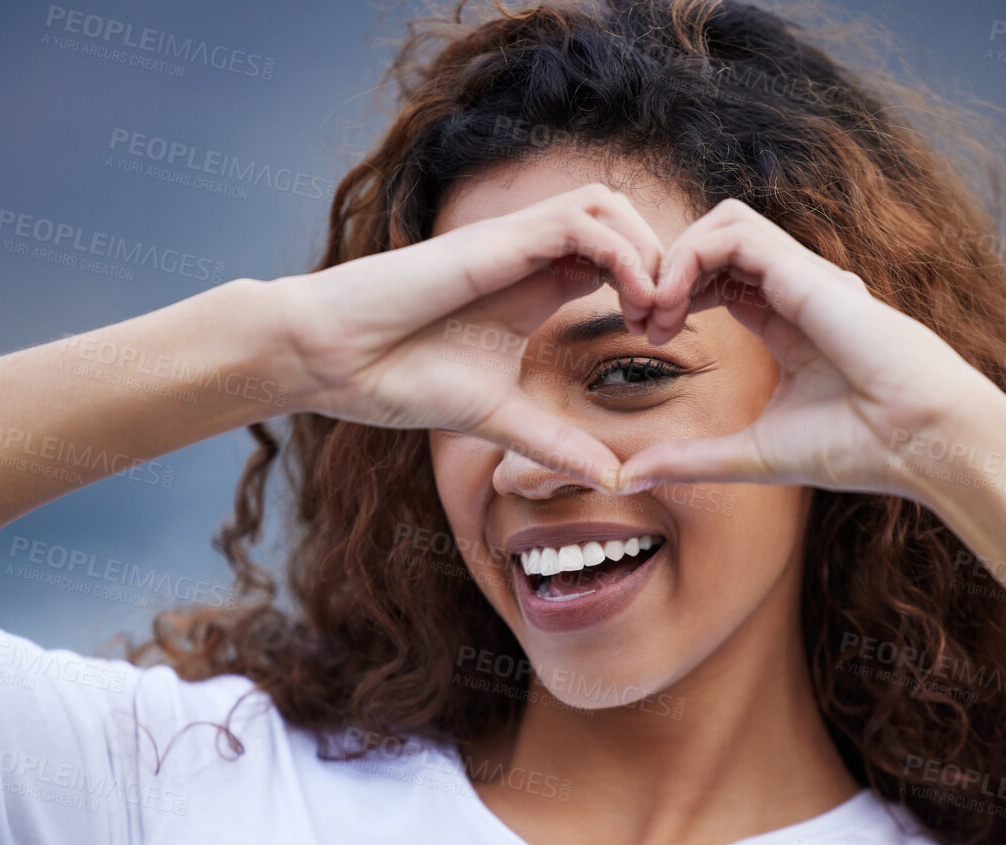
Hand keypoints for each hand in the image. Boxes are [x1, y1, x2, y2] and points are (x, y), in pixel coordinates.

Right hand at [268, 184, 664, 490]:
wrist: (333, 361)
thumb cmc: (399, 380)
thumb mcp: (500, 419)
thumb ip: (557, 442)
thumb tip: (615, 479)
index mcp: (532, 287)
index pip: (614, 256)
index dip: (653, 286)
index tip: (666, 339)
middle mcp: (527, 256)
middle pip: (622, 218)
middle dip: (662, 262)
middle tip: (672, 324)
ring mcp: (511, 242)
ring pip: (606, 203)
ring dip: (647, 249)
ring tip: (654, 312)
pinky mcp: (495, 241)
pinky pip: (579, 219)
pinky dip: (621, 251)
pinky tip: (631, 303)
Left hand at [616, 199, 1005, 498]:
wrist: (920, 443)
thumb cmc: (856, 450)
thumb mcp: (749, 455)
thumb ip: (689, 460)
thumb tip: (628, 479)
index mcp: (788, 321)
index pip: (719, 277)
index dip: (673, 295)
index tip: (645, 336)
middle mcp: (797, 290)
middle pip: (717, 241)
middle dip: (665, 270)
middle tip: (638, 318)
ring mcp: (805, 276)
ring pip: (725, 223)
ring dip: (675, 256)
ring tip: (654, 309)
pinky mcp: (807, 274)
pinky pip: (735, 234)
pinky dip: (691, 257)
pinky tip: (673, 304)